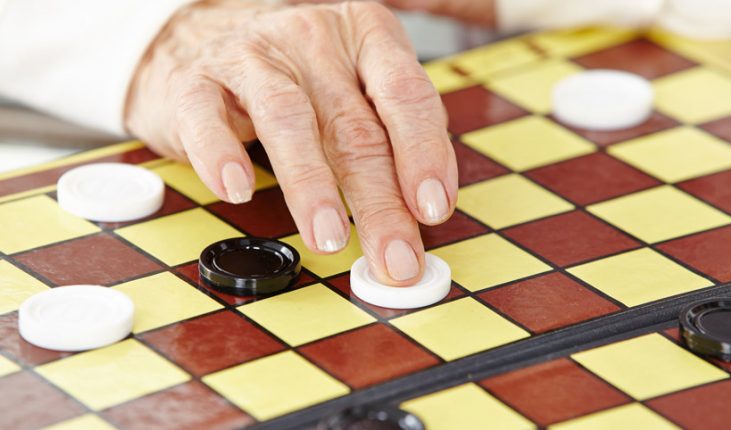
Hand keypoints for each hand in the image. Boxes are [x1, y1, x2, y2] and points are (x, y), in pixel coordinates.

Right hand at [125, 0, 457, 285]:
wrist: (206, 41)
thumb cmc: (297, 77)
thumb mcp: (356, 91)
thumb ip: (392, 140)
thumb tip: (423, 212)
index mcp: (365, 36)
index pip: (406, 94)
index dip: (424, 154)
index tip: (434, 209)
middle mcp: (313, 40)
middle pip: (353, 128)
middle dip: (379, 202)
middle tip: (394, 257)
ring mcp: (253, 58)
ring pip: (288, 121)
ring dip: (312, 186)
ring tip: (329, 238)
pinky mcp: (198, 83)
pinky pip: (208, 119)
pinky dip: (222, 156)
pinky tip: (238, 190)